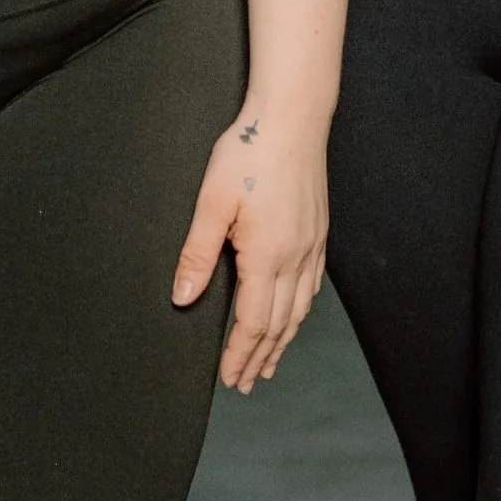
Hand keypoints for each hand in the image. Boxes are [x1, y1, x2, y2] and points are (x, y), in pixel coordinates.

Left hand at [171, 101, 327, 393]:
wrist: (293, 117)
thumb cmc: (249, 153)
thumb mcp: (212, 203)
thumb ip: (197, 254)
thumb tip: (182, 299)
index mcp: (267, 255)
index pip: (254, 321)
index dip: (241, 354)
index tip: (231, 378)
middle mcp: (296, 256)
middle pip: (280, 323)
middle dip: (262, 357)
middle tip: (248, 384)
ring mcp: (312, 244)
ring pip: (300, 308)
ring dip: (284, 340)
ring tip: (271, 363)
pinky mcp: (319, 230)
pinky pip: (313, 285)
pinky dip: (301, 311)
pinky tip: (295, 314)